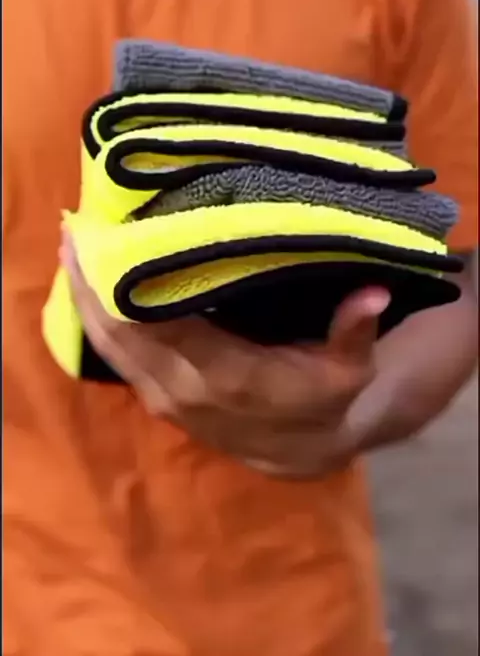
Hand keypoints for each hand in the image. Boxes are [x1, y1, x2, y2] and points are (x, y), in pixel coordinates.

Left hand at [61, 231, 389, 478]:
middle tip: (74, 226)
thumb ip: (354, 331)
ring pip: (108, 346)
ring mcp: (162, 396)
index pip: (159, 327)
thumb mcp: (350, 369)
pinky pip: (115, 356)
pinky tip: (86, 285)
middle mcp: (181, 387)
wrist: (302, 450)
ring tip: (70, 246)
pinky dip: (95, 320)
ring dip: (85, 298)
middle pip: (117, 332)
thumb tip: (374, 294)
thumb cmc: (324, 397)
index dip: (125, 286)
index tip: (108, 238)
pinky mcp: (155, 397)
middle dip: (91, 281)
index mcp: (224, 375)